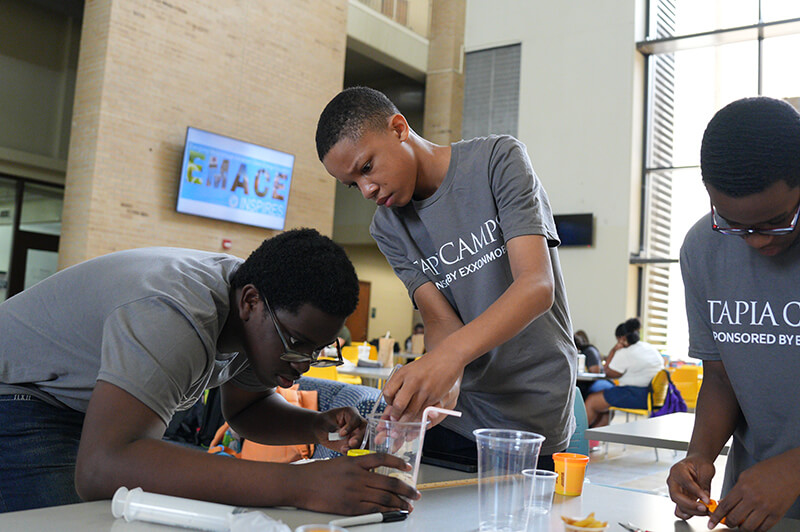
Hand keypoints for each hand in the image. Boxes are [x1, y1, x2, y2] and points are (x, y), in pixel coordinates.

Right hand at [295, 454, 419, 514]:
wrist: (299, 484)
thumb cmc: (316, 473)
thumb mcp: (339, 462)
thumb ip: (356, 467)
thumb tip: (373, 474)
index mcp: (355, 462)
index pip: (382, 459)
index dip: (397, 462)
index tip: (407, 467)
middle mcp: (358, 476)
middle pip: (389, 482)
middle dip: (406, 489)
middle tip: (415, 494)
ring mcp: (355, 492)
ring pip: (385, 497)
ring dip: (400, 502)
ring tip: (408, 506)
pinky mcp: (350, 507)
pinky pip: (374, 509)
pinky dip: (387, 511)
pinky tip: (393, 512)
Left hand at [312, 407, 366, 453]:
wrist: (321, 431)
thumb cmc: (323, 423)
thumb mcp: (326, 423)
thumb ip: (335, 429)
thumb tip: (343, 436)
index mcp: (351, 413)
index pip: (356, 419)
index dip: (350, 427)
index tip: (341, 433)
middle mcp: (357, 423)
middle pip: (365, 430)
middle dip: (359, 437)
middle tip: (351, 443)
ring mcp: (358, 434)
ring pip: (365, 441)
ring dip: (358, 447)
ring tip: (345, 450)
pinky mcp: (356, 444)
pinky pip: (359, 449)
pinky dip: (354, 452)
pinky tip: (344, 452)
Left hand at [382, 352, 463, 422]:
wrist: (446, 358)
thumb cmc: (426, 366)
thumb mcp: (408, 370)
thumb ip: (399, 384)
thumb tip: (391, 402)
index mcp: (402, 373)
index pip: (387, 393)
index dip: (387, 402)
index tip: (390, 404)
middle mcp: (412, 381)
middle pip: (398, 405)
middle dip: (395, 415)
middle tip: (394, 419)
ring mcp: (424, 389)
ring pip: (411, 411)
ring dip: (406, 420)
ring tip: (404, 421)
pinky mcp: (434, 396)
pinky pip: (423, 411)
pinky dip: (419, 416)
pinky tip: (417, 415)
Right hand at [667, 454, 715, 519]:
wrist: (696, 463)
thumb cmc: (700, 464)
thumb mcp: (706, 469)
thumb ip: (704, 484)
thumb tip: (706, 499)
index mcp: (678, 470)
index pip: (686, 482)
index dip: (697, 492)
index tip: (707, 500)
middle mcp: (672, 481)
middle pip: (677, 496)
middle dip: (691, 505)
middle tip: (704, 508)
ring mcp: (674, 490)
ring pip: (678, 505)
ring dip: (692, 511)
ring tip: (705, 511)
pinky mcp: (678, 498)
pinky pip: (679, 510)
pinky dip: (687, 514)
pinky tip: (697, 513)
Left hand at [709, 453, 799, 530]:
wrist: (790, 471)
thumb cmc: (768, 470)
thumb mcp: (745, 476)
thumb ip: (735, 490)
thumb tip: (726, 503)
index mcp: (743, 488)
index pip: (725, 506)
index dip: (715, 516)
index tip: (710, 522)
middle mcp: (753, 499)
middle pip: (734, 518)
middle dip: (727, 523)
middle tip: (726, 522)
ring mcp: (765, 508)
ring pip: (747, 527)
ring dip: (741, 528)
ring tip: (740, 524)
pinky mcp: (776, 514)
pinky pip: (763, 528)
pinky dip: (756, 530)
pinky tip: (753, 526)